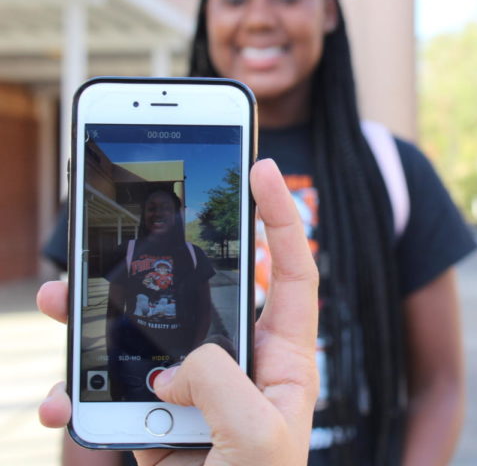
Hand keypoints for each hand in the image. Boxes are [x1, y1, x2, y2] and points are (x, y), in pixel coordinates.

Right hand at [37, 159, 318, 465]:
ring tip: (61, 302)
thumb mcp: (260, 437)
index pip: (292, 270)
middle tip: (112, 233)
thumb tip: (179, 362)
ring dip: (100, 318)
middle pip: (201, 290)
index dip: (281, 217)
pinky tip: (56, 402)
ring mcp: (197, 387)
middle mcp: (241, 361)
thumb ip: (223, 385)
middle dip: (154, 260)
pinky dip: (80, 393)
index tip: (263, 168)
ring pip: (147, 333)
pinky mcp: (158, 417)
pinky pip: (115, 390)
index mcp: (284, 356)